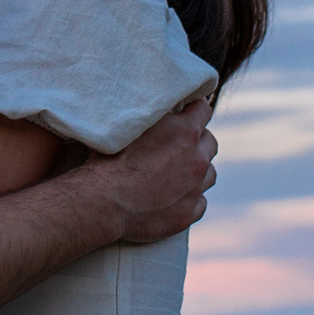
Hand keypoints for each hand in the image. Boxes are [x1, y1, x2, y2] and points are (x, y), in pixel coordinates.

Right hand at [81, 97, 217, 244]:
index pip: (203, 109)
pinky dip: (190, 198)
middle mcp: (197, 159)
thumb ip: (151, 111)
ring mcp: (195, 189)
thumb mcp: (129, 122)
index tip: (185, 109)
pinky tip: (175, 196)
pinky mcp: (187, 214)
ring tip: (179, 171)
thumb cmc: (109, 158)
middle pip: (210, 141)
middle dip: (198, 139)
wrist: (103, 201)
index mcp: (185, 132)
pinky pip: (200, 203)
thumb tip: (156, 100)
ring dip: (198, 169)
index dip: (193, 107)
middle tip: (179, 143)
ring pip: (210, 173)